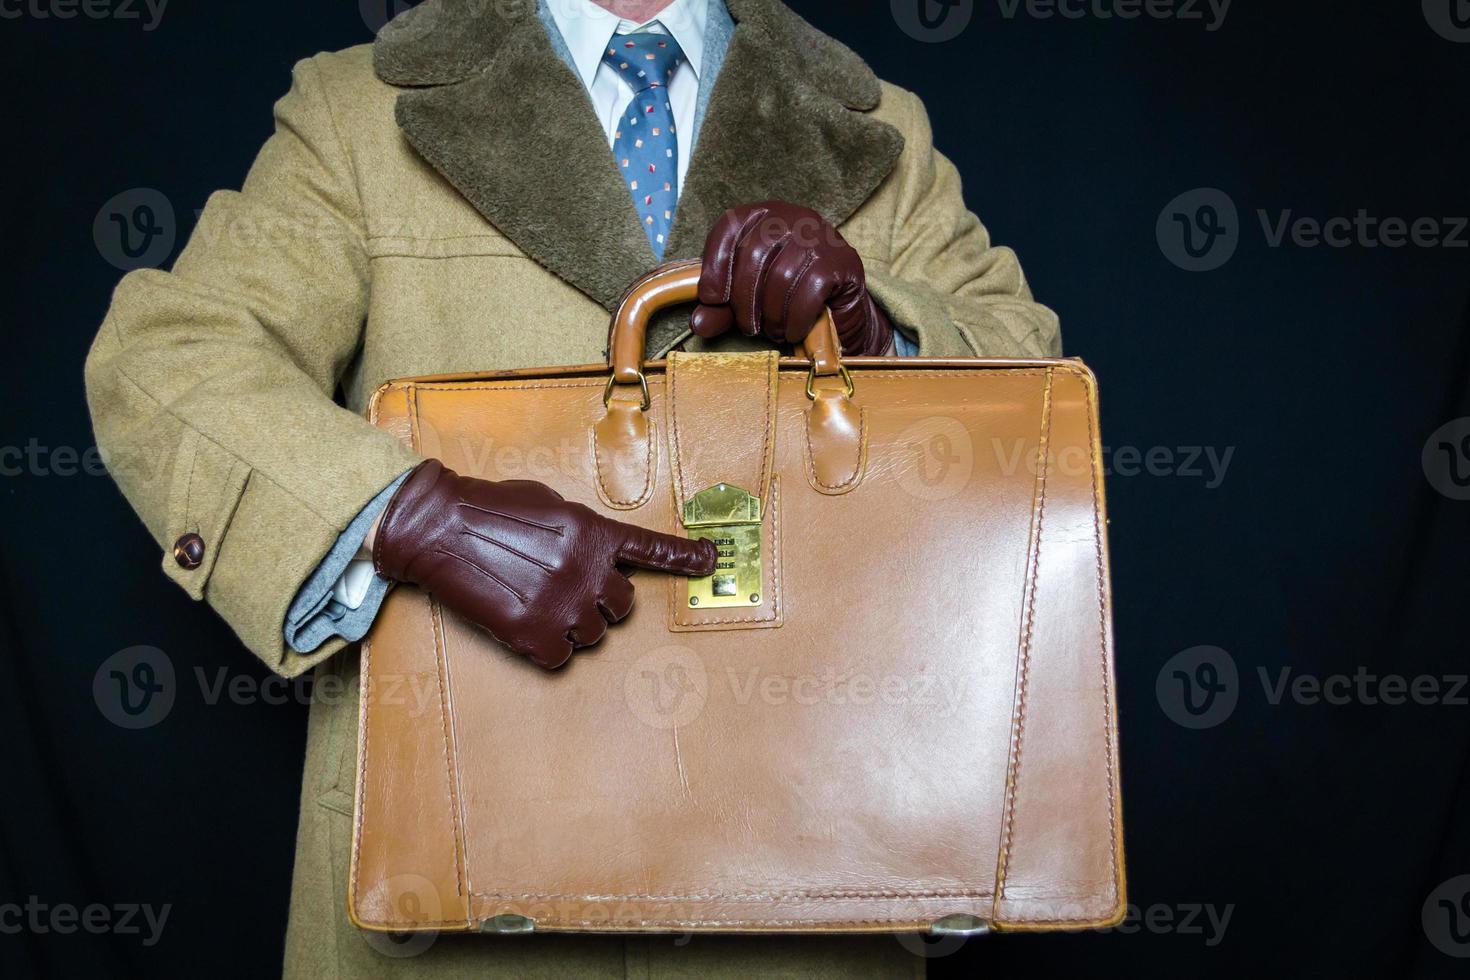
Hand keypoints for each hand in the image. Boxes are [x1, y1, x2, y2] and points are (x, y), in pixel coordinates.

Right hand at [373, 460, 716, 668]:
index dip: (684, 558)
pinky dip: (547, 647)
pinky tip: (525, 624)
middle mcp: (586, 570)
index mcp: (593, 533)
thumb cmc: (489, 508)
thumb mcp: (548, 504)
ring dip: (574, 624)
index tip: (710, 561)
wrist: (439, 528)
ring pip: (592, 634)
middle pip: (623, 606)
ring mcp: (562, 605)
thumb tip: (589, 553)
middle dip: (602, 601)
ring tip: (539, 603)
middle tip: (570, 591)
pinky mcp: (533, 634)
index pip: (651, 550)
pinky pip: (561, 656)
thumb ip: (579, 530)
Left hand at [690, 200, 894, 354]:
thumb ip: (721, 310)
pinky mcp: (843, 261)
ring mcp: (821, 236)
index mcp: (764, 216)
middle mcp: (793, 217)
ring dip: (771, 315)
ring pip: (781, 276)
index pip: (729, 227)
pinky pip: (810, 291)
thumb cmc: (787, 301)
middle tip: (748, 327)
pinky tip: (793, 331)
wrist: (841, 314)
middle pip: (754, 253)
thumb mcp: (747, 303)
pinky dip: (795, 319)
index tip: (712, 299)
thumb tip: (698, 323)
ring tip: (772, 331)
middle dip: (744, 299)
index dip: (714, 264)